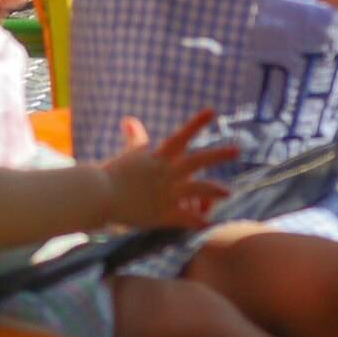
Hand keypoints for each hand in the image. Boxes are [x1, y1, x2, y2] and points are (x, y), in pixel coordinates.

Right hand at [100, 109, 233, 229]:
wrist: (100, 196)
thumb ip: (134, 137)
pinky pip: (186, 219)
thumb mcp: (127, 154)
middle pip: (198, 160)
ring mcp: (167, 193)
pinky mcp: (164, 214)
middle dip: (218, 155)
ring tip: (228, 192)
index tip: (212, 111)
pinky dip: (198, 222)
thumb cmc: (112, 174)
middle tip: (237, 150)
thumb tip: (128, 119)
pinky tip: (209, 225)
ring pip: (198, 190)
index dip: (196, 123)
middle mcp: (167, 173)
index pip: (181, 136)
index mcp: (159, 157)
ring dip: (215, 190)